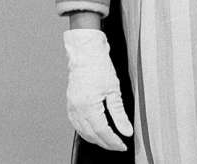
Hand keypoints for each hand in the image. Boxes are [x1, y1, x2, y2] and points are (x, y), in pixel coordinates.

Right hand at [63, 28, 132, 150]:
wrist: (85, 51)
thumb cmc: (99, 65)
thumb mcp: (114, 89)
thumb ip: (119, 113)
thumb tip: (126, 131)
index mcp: (88, 106)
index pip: (102, 132)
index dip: (113, 141)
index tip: (122, 145)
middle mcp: (77, 109)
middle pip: (92, 135)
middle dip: (106, 143)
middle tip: (117, 146)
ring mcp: (72, 107)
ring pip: (83, 132)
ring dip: (95, 139)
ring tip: (108, 141)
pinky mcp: (70, 103)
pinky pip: (76, 124)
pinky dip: (85, 132)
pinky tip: (93, 132)